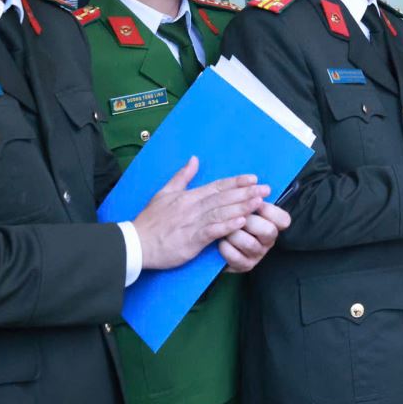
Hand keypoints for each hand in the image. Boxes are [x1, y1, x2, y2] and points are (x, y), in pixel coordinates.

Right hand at [134, 157, 271, 270]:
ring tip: (259, 202)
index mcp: (188, 196)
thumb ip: (182, 177)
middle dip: (246, 192)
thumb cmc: (150, 221)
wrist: (136, 243)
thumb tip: (194, 159)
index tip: (254, 178)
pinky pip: (212, 231)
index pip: (217, 186)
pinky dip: (227, 225)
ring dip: (241, 206)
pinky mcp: (191, 239)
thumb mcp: (164, 193)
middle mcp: (193, 207)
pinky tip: (241, 222)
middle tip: (266, 188)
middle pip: (223, 197)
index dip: (236, 182)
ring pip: (221, 212)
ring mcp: (192, 223)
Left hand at [220, 201, 291, 272]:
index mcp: (271, 224)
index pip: (284, 219)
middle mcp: (267, 241)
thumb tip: (252, 179)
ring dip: (235, 235)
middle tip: (238, 217)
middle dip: (251, 222)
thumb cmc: (231, 220)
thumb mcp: (242, 207)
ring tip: (225, 230)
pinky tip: (219, 243)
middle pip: (269, 231)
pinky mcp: (243, 266)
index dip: (271, 211)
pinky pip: (236, 258)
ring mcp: (256, 255)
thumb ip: (249, 195)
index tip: (258, 203)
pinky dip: (226, 249)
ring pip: (251, 244)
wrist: (213, 243)